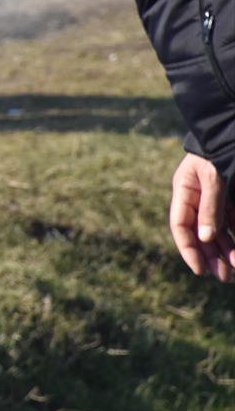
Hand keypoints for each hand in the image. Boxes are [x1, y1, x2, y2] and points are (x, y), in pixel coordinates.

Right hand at [169, 152, 234, 281]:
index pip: (181, 225)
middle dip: (210, 255)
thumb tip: (204, 239)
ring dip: (227, 249)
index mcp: (184, 189)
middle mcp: (197, 197)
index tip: (200, 269)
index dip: (188, 249)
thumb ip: (210, 207)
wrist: (232, 133)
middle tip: (223, 276)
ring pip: (218, 230)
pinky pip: (233, 221)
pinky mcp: (230, 198)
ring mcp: (215, 198)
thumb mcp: (214, 177)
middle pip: (200, 232)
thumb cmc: (221, 152)